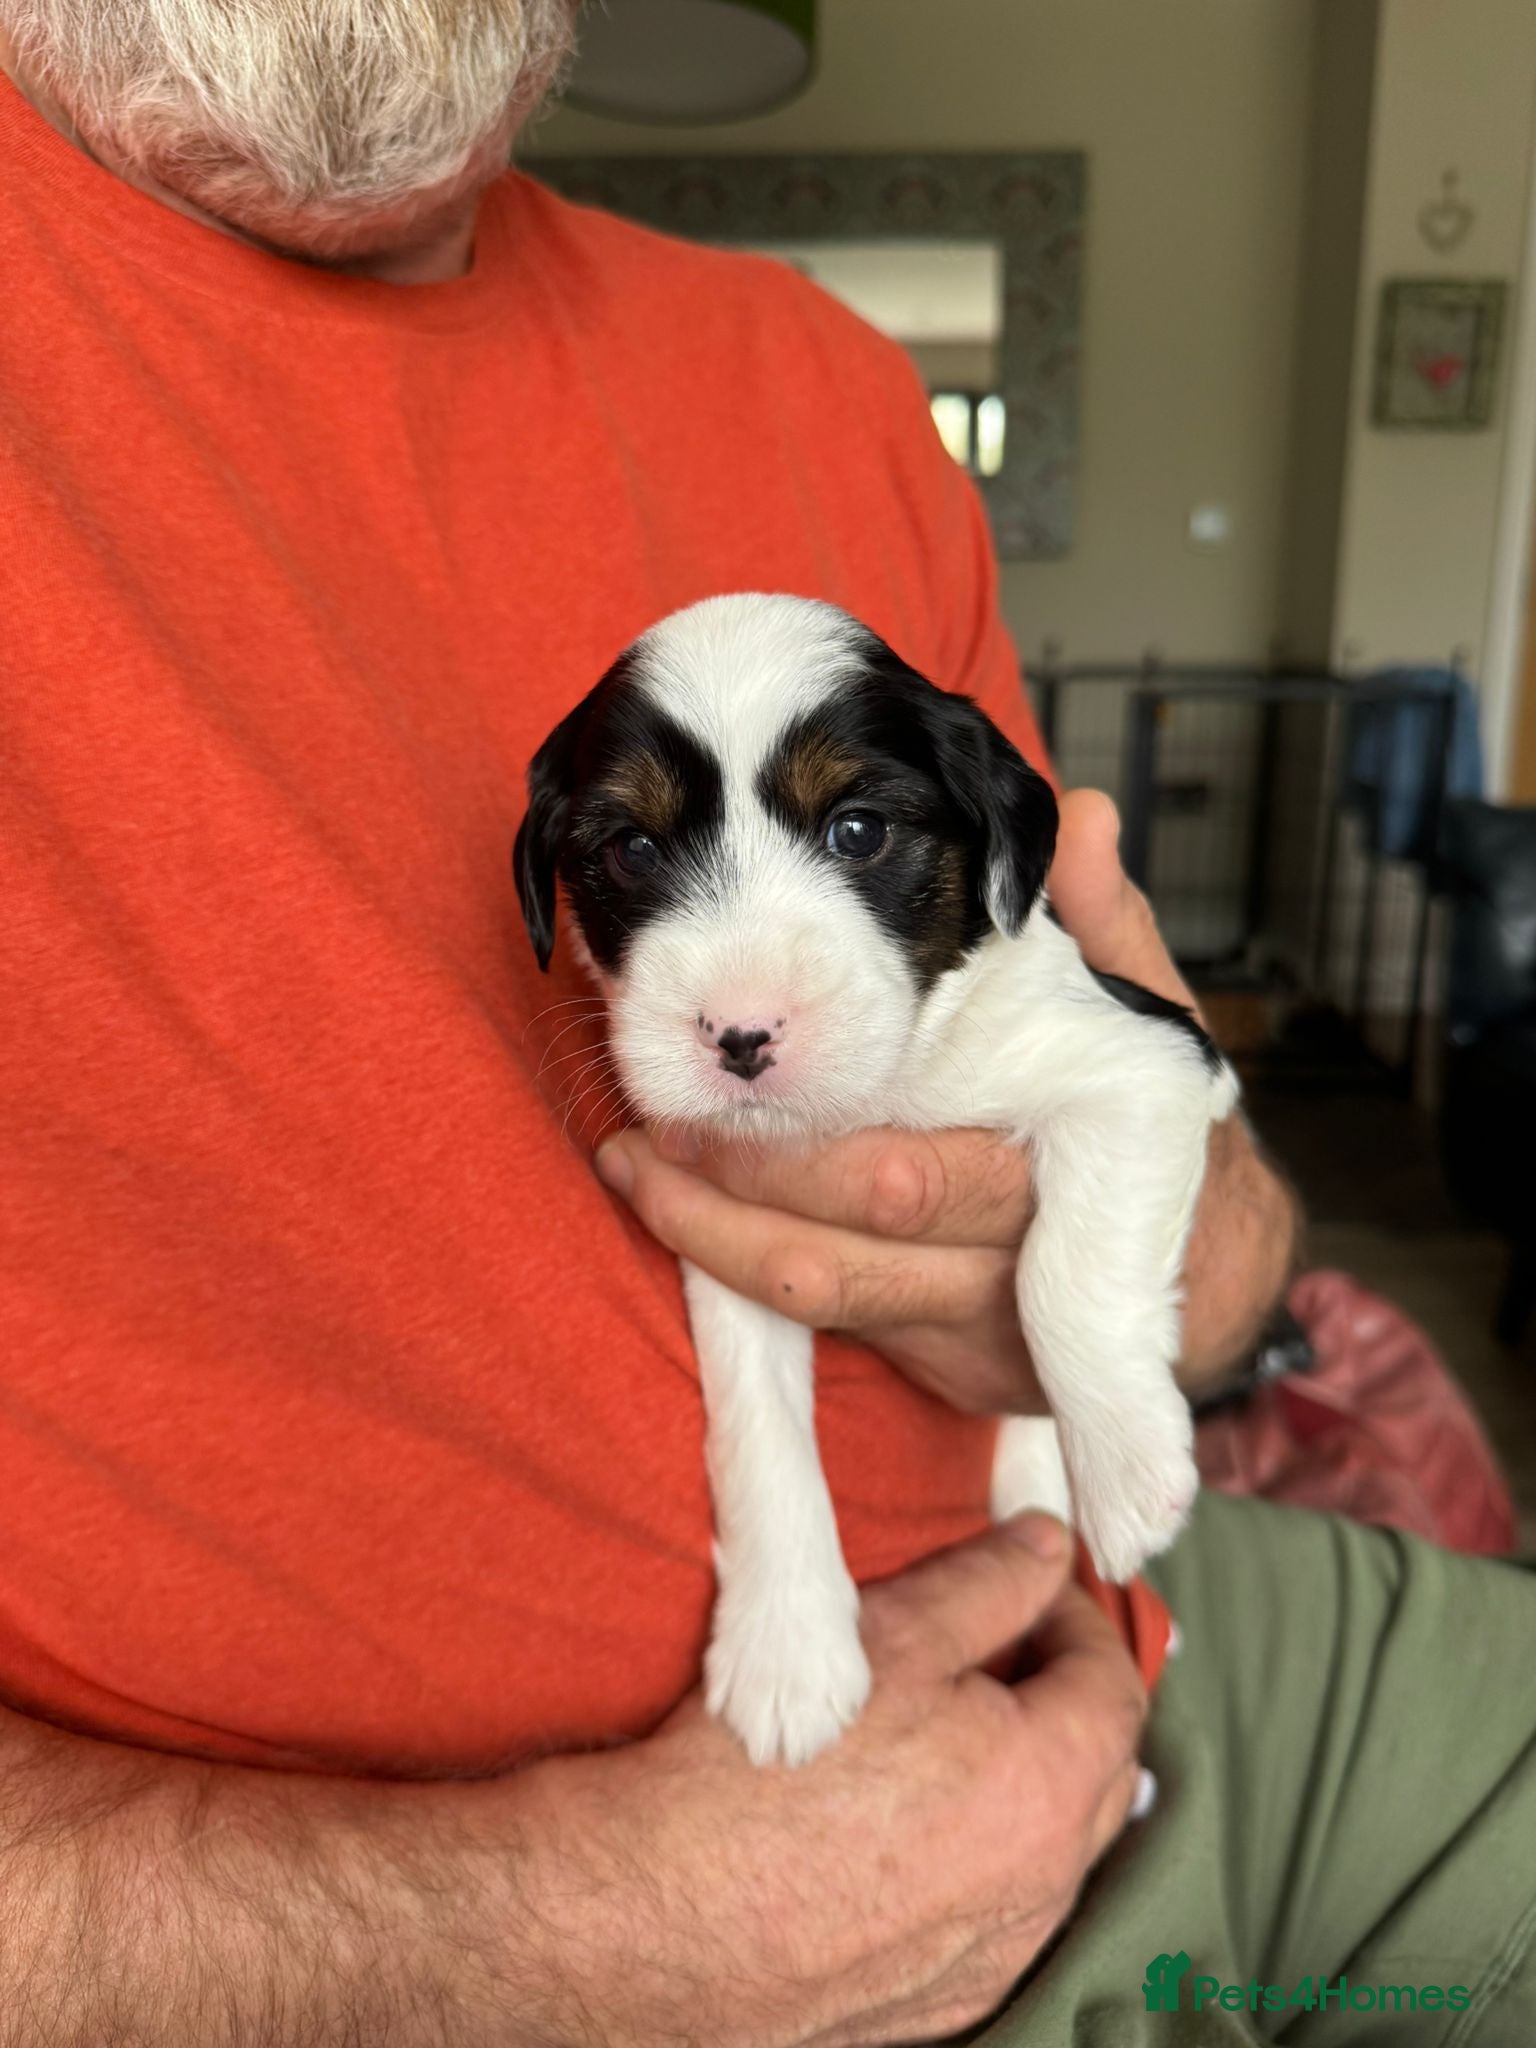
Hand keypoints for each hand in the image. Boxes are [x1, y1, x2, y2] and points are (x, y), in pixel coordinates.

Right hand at [515, 1515, 1146, 2047]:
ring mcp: (991, 1960)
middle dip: (1062, 1696)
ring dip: (1025, 1781)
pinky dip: (980, 1860)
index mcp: (1049, 1788)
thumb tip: (1046, 1546)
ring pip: (1050, 1851)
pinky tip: (906, 1823)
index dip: (1078, 1616)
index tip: (1031, 1582)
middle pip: (1099, 1771)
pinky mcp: (935, 2006)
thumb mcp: (889, 1633)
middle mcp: (1042, 1889)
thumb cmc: (769, 1766)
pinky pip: (997, 1918)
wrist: (655, 1913)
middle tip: (998, 1641)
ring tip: (945, 1726)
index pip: (1114, 1684)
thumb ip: (988, 1582)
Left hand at [595, 790, 1298, 1408]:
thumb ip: (1108, 926)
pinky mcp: (931, 1357)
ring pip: (817, 1290)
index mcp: (1063, 1169)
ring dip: (710, 1229)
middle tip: (660, 1110)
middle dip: (743, 1175)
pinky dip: (732, 1268)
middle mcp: (1007, 1261)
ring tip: (633, 1158)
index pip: (921, 1180)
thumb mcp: (1150, 1023)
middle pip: (848, 1234)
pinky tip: (671, 1210)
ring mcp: (965, 1322)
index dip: (813, 1162)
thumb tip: (1084, 816)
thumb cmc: (1158, 1134)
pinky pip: (815, 1325)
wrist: (1208, 1284)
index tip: (707, 1124)